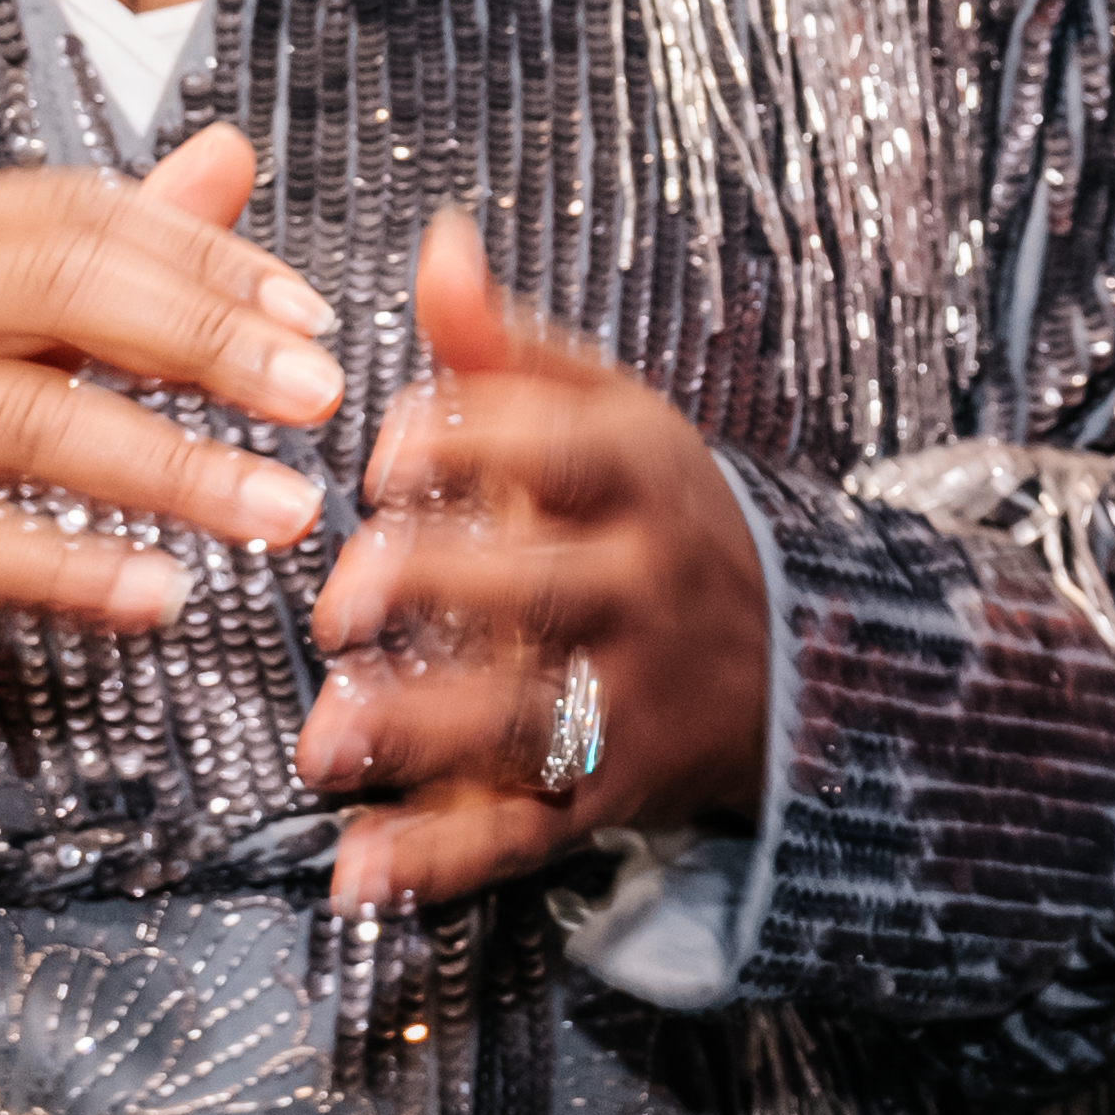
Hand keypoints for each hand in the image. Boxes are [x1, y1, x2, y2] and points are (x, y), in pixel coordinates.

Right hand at [0, 131, 343, 714]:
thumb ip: (101, 249)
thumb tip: (233, 157)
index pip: (81, 216)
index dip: (207, 261)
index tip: (311, 318)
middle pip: (66, 293)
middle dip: (210, 345)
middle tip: (320, 398)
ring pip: (34, 424)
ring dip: (175, 472)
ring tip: (281, 514)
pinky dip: (73, 570)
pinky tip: (159, 594)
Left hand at [295, 206, 774, 913]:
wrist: (789, 659)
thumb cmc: (649, 517)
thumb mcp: (601, 414)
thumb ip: (500, 345)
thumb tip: (436, 242)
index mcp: (637, 476)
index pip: (560, 449)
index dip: (467, 447)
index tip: (382, 458)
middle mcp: (641, 590)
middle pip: (544, 589)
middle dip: (437, 594)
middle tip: (338, 604)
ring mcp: (625, 701)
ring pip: (528, 722)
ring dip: (424, 736)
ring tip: (326, 742)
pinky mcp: (599, 795)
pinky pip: (522, 836)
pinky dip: (439, 864)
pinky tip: (359, 872)